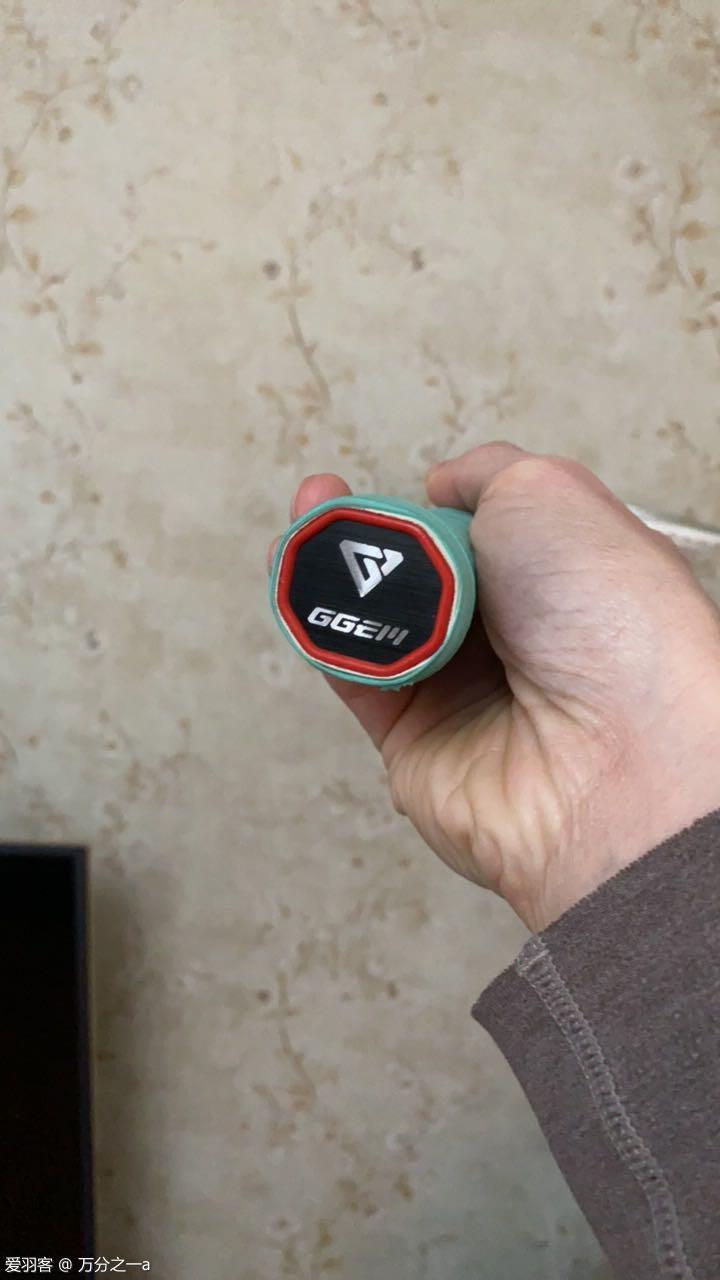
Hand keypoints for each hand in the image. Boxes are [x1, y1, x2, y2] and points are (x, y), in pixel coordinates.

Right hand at [269, 444, 719, 930]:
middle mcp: (512, 638)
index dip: (431, 507)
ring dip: (328, 571)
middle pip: (416, 576)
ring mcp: (461, 694)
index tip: (404, 489)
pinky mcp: (413, 744)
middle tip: (326, 496)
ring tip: (302, 524)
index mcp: (557, 578)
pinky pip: (354, 678)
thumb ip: (487, 475)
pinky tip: (296, 579)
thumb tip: (439, 486)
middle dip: (364, 533)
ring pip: (374, 622)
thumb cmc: (605, 612)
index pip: (478, 534)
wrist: (611, 749)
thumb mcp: (551, 495)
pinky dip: (320, 631)